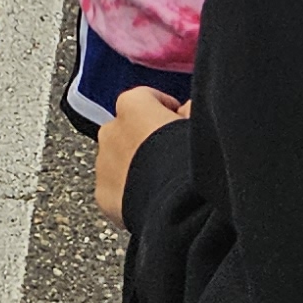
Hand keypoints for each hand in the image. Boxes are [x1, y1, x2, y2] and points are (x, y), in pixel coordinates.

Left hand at [93, 90, 186, 222]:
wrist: (176, 204)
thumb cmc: (189, 160)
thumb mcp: (200, 125)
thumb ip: (189, 112)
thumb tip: (185, 110)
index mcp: (133, 106)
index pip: (147, 99)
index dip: (166, 110)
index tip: (179, 121)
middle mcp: (110, 129)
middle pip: (129, 130)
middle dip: (146, 140)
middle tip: (171, 158)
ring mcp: (103, 163)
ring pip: (118, 160)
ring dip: (135, 167)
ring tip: (161, 184)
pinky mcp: (102, 193)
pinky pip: (115, 189)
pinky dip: (128, 193)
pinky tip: (151, 202)